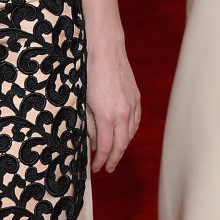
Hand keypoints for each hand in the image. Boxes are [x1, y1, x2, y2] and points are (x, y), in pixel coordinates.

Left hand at [86, 42, 140, 173]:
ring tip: (114, 154)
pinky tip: (124, 136)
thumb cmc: (89, 74)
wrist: (105, 50)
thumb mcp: (83, 103)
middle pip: (121, 145)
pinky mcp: (136, 98)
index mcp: (107, 117)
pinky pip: (136, 122)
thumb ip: (90, 125)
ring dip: (122, 146)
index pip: (106, 148)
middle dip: (113, 159)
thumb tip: (94, 142)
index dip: (101, 161)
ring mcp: (132, 106)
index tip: (96, 169)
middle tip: (107, 168)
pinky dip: (130, 132)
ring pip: (130, 134)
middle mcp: (123, 114)